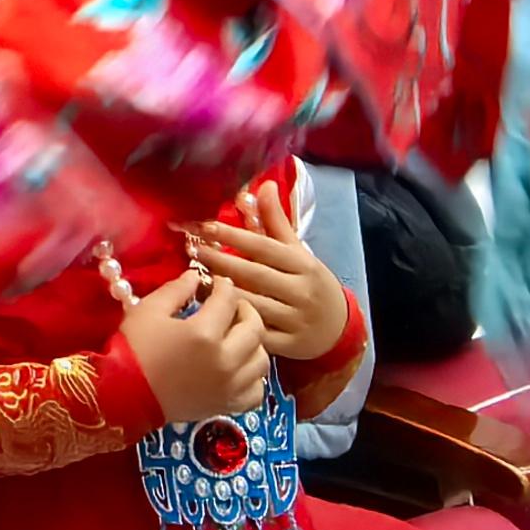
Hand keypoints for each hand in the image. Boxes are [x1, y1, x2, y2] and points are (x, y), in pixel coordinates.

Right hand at [102, 255, 272, 424]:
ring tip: (237, 337)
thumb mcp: (149, 310)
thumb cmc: (133, 349)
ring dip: (253, 343)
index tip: (216, 284)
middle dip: (244, 309)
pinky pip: (257, 390)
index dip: (223, 286)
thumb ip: (176, 290)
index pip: (228, 299)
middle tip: (230, 306)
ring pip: (262, 359)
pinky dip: (253, 378)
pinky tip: (239, 369)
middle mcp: (225, 360)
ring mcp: (230, 386)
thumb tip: (196, 277)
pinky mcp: (228, 405)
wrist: (124, 395)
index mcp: (204, 333)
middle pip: (254, 327)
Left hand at [194, 174, 351, 364]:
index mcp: (303, 265)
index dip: (233, 235)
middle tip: (191, 250)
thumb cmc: (309, 283)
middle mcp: (300, 291)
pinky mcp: (286, 345)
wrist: (338, 330)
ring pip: (252, 304)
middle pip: (254, 274)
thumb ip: (276, 221)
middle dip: (220, 261)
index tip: (203, 226)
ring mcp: (294, 320)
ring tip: (194, 279)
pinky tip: (211, 315)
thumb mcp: (298, 252)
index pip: (263, 247)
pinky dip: (233, 323)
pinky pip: (254, 334)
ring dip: (221, 293)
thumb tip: (263, 184)